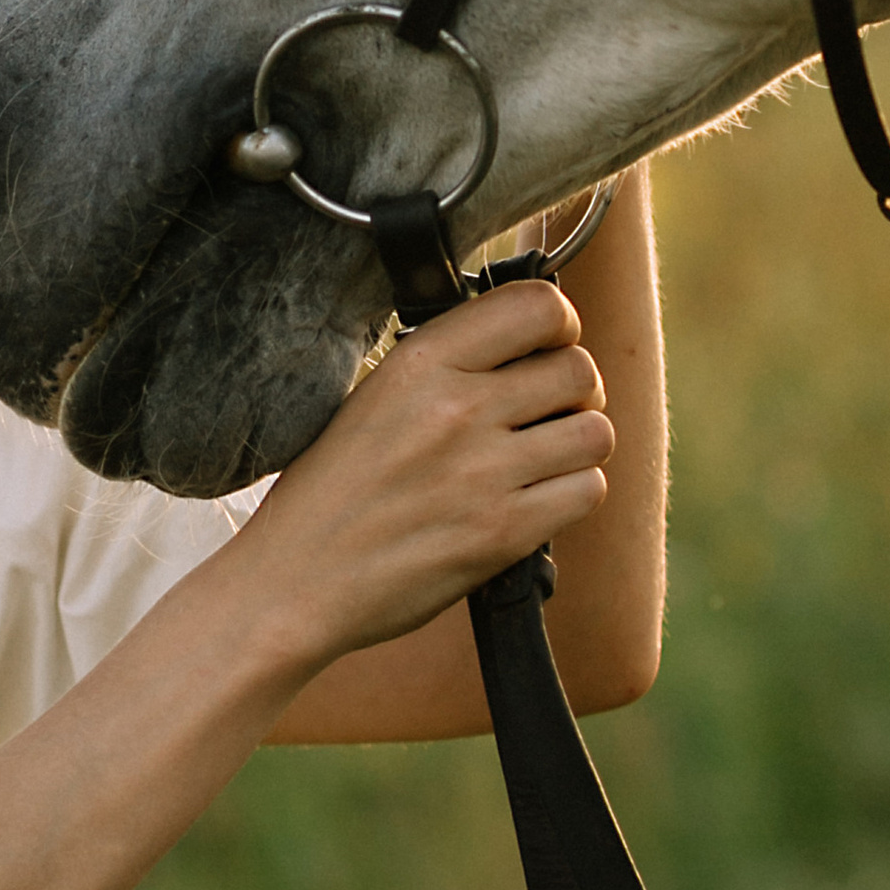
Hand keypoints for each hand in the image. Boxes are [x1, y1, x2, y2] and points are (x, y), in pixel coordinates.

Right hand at [225, 281, 613, 676]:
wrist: (294, 582)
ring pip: (595, 431)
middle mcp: (458, 409)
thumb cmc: (329, 492)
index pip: (537, 306)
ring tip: (543, 457)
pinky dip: (572, 493)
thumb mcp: (373, 397)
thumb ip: (447, 366)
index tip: (549, 342)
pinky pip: (586, 490)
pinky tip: (536, 499)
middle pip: (579, 370)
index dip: (560, 321)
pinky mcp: (503, 534)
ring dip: (578, 442)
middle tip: (547, 411)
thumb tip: (524, 343)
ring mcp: (483, 473)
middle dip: (574, 389)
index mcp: (420, 363)